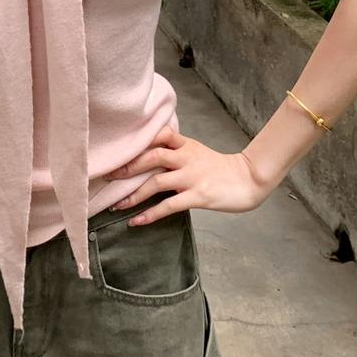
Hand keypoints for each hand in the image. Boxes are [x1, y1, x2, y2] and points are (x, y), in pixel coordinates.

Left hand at [103, 124, 272, 222]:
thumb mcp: (198, 152)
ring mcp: (192, 177)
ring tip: (117, 205)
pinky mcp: (198, 196)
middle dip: (128, 167)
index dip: (140, 141)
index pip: (161, 134)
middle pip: (152, 156)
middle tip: (109, 177)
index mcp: (187, 145)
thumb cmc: (220, 168)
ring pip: (156, 182)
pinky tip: (137, 221)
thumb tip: (150, 156)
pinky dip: (150, 214)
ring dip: (133, 195)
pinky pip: (168, 205)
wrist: (248, 180)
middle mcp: (187, 158)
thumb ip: (177, 151)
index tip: (120, 150)